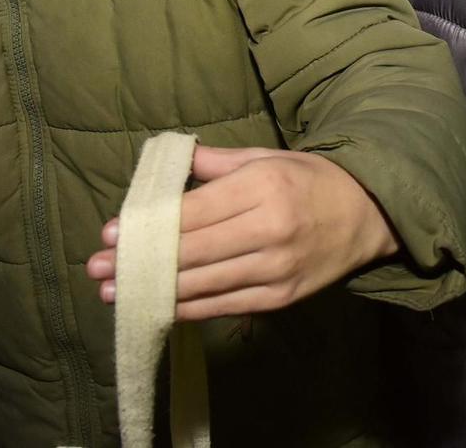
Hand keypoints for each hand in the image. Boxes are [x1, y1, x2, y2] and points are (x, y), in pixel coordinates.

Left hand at [86, 146, 397, 320]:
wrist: (368, 215)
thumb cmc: (308, 180)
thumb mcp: (265, 157)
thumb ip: (216, 162)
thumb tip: (171, 162)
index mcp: (263, 187)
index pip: (194, 212)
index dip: (148, 227)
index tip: (110, 235)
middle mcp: (269, 230)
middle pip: (191, 252)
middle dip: (138, 262)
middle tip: (96, 268)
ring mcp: (275, 269)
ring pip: (203, 284)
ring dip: (153, 291)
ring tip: (114, 292)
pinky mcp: (280, 298)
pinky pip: (223, 306)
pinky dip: (187, 308)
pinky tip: (158, 306)